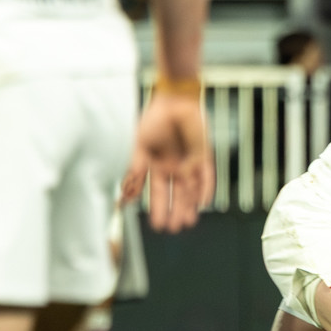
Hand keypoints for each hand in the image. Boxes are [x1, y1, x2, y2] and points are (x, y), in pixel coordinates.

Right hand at [124, 91, 213, 232]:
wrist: (173, 101)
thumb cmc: (153, 121)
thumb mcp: (139, 147)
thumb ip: (134, 170)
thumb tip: (124, 193)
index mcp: (156, 165)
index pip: (157, 192)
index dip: (156, 208)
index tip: (154, 225)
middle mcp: (174, 167)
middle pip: (175, 195)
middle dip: (172, 211)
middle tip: (171, 229)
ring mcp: (189, 162)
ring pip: (191, 189)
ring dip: (188, 206)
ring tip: (187, 223)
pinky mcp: (203, 155)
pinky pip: (206, 176)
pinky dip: (205, 188)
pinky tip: (203, 203)